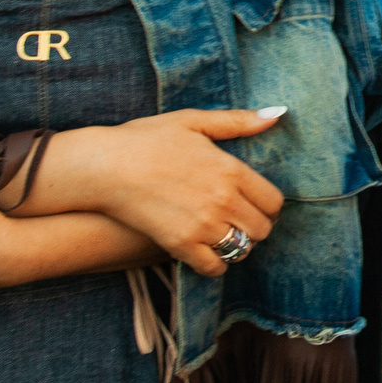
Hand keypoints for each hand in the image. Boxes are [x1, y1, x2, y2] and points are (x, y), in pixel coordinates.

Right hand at [46, 108, 287, 276]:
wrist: (103, 166)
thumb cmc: (146, 139)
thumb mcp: (193, 121)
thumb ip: (237, 121)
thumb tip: (277, 115)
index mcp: (231, 170)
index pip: (273, 201)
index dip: (268, 206)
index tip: (256, 204)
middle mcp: (223, 200)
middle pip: (262, 228)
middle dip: (255, 226)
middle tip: (239, 220)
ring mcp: (203, 225)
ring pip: (242, 249)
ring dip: (236, 244)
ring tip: (223, 235)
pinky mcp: (180, 245)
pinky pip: (214, 267)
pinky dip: (214, 263)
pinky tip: (205, 250)